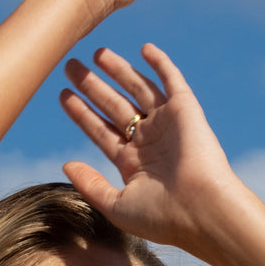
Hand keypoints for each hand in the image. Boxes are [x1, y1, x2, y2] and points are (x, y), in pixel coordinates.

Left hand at [60, 44, 237, 252]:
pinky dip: (160, 64)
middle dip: (93, 86)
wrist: (201, 210)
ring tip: (96, 53)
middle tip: (71, 67)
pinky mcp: (186, 111)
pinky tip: (144, 48)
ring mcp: (168, 125)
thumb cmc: (161, 217)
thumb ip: (90, 185)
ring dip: (119, 70)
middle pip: (115, 106)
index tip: (63, 95)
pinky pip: (172, 81)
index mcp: (133, 164)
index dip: (81, 113)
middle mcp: (150, 142)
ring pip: (138, 90)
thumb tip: (66, 164)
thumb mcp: (116, 205)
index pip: (101, 131)